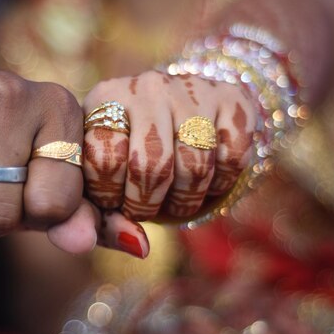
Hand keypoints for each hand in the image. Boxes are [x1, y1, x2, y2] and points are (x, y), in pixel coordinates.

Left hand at [82, 70, 256, 221]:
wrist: (174, 108)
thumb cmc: (126, 152)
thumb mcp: (101, 178)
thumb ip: (101, 218)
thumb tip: (139, 247)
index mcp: (103, 99)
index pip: (104, 160)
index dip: (109, 196)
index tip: (113, 202)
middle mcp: (146, 86)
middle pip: (151, 165)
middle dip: (147, 204)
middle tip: (144, 210)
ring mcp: (191, 89)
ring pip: (194, 166)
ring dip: (185, 201)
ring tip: (173, 202)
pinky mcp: (231, 99)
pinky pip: (233, 159)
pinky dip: (220, 185)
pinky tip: (204, 182)